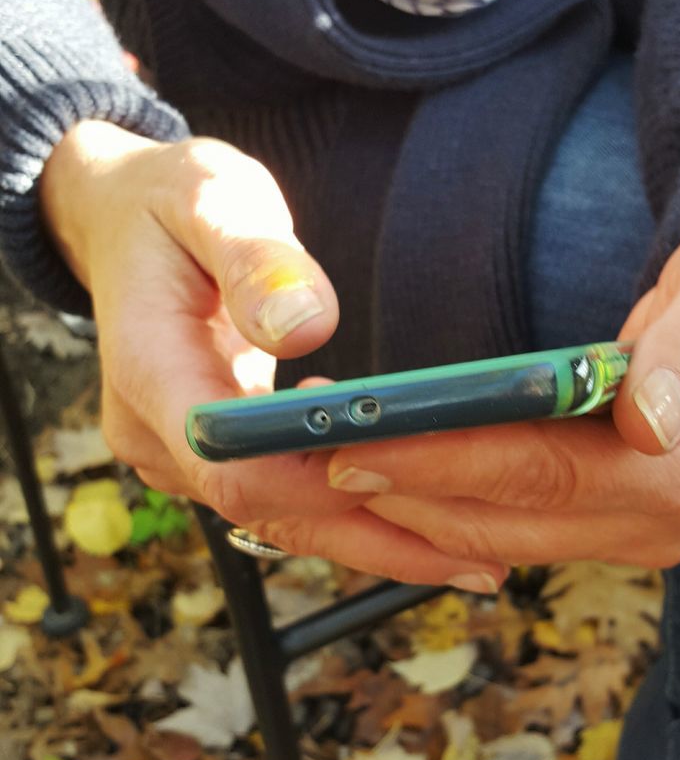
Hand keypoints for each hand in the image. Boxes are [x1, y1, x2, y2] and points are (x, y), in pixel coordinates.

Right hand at [39, 120, 508, 590]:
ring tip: (475, 563)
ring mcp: (183, 456)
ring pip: (282, 521)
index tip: (405, 473)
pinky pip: (284, 503)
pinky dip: (351, 516)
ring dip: (373, 541)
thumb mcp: (210, 195)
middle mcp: (159, 436)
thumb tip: (307, 327)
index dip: (314, 482)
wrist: (122, 220)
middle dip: (372, 534)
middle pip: (268, 512)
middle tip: (478, 559)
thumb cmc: (170, 202)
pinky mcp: (214, 459)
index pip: (231, 463)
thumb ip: (256, 257)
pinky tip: (424, 529)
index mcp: (151, 373)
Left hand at [323, 208, 679, 569]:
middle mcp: (657, 526)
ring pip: (493, 535)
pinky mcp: (605, 527)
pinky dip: (439, 503)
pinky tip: (383, 474)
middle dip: (399, 492)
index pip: (542, 474)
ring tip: (320, 464)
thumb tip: (646, 419)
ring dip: (405, 505)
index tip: (356, 443)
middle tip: (303, 460)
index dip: (444, 462)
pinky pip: (506, 526)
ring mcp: (629, 536)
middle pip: (502, 520)